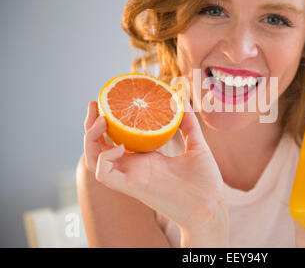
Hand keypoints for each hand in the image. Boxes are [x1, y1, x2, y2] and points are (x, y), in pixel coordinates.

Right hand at [83, 100, 228, 245]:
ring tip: (102, 119)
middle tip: (95, 104)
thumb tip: (183, 101)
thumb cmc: (205, 182)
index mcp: (146, 158)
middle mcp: (134, 166)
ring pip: (94, 159)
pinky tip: (119, 146)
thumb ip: (189, 125)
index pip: (116, 139)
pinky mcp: (132, 187)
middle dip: (91, 125)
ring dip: (91, 138)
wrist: (212, 206)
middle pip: (99, 146)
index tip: (110, 101)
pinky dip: (104, 158)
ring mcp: (131, 177)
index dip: (108, 122)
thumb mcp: (197, 146)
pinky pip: (104, 174)